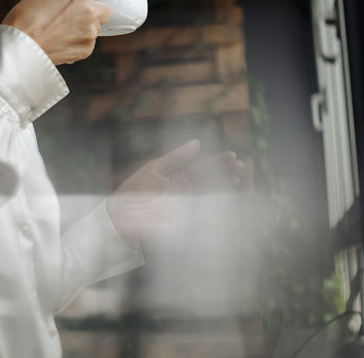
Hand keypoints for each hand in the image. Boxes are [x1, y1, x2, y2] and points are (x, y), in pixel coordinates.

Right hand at [2, 0, 110, 64]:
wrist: (18, 50)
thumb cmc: (24, 18)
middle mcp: (90, 12)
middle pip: (104, 6)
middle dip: (92, 7)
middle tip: (70, 11)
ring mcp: (90, 33)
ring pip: (96, 25)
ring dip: (85, 24)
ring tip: (61, 27)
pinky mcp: (87, 50)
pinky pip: (89, 40)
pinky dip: (79, 39)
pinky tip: (60, 38)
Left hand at [106, 140, 246, 243]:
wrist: (122, 217)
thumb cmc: (134, 191)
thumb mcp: (155, 169)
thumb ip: (176, 157)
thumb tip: (197, 142)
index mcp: (179, 177)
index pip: (203, 167)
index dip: (218, 161)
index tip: (232, 155)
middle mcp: (187, 191)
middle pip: (212, 180)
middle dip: (227, 173)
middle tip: (240, 166)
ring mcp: (188, 206)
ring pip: (212, 195)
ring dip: (226, 187)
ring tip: (239, 179)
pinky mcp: (187, 220)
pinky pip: (206, 213)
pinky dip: (219, 206)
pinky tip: (230, 198)